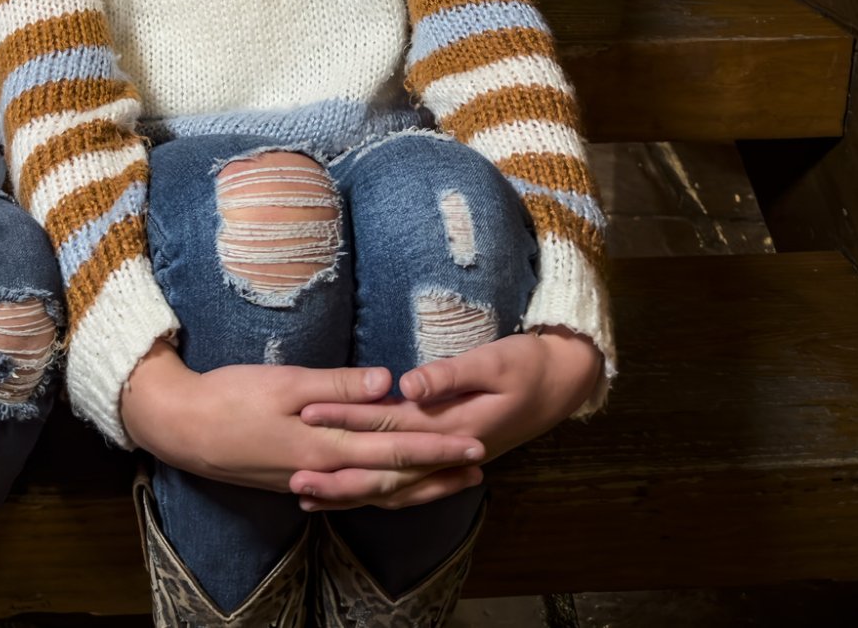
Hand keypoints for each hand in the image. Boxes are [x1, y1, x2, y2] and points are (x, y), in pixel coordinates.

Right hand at [119, 343, 486, 509]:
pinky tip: (390, 486)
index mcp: (325, 446)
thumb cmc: (230, 397)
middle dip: (439, 472)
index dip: (437, 447)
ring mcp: (311, 480)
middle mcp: (324, 471)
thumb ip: (338, 385)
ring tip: (450, 481)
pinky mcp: (297, 480)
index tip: (474, 443)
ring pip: (375, 491)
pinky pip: (351, 492)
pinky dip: (379, 491)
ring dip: (416, 486)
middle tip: (479, 465)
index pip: (395, 448)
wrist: (182, 428)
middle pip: (394, 477)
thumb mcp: (285, 382)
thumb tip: (390, 383)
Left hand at [290, 330, 602, 509]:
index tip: (308, 413)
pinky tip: (353, 493)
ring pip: (395, 488)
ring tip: (310, 496)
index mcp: (455, 426)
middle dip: (339, 475)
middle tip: (294, 478)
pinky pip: (409, 486)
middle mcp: (449, 453)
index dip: (347, 419)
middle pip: (386, 471)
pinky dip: (378, 493)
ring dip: (353, 493)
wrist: (563, 383)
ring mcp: (450, 462)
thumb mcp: (494, 361)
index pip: (389, 424)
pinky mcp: (449, 461)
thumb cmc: (528, 364)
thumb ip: (449, 375)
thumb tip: (407, 385)